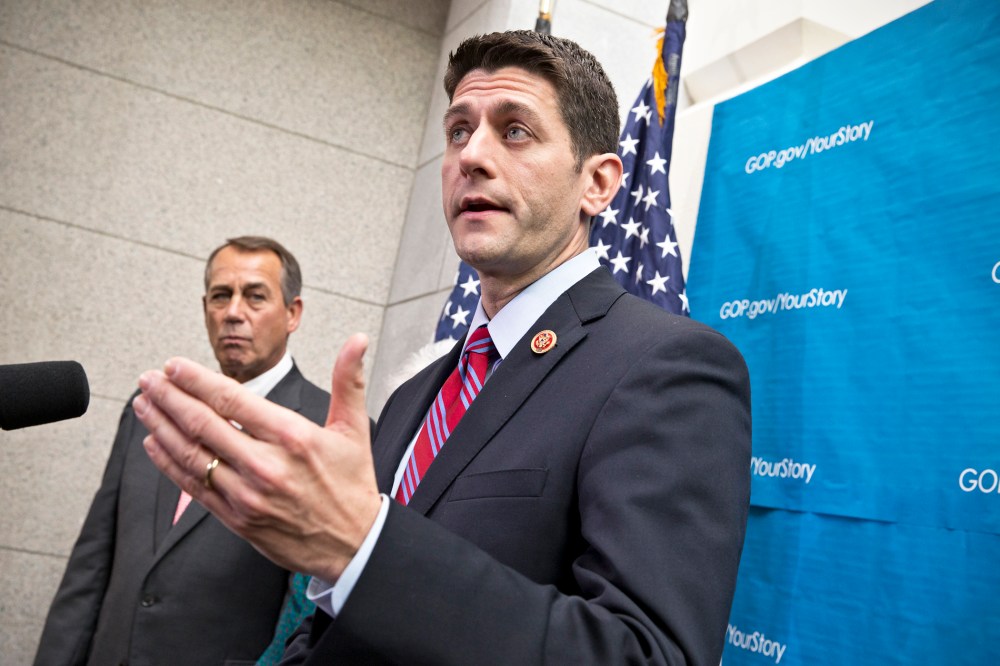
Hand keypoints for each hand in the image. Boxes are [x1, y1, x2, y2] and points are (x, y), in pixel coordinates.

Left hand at [133, 333, 380, 580]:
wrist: (354, 544)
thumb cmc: (352, 484)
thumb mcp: (355, 428)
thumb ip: (348, 381)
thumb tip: (357, 342)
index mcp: (292, 436)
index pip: (231, 399)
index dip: (195, 380)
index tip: (174, 366)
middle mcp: (265, 464)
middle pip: (202, 423)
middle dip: (169, 397)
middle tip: (149, 379)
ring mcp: (247, 493)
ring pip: (191, 454)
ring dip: (160, 426)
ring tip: (143, 404)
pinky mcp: (237, 518)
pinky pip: (192, 487)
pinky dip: (168, 463)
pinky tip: (153, 444)